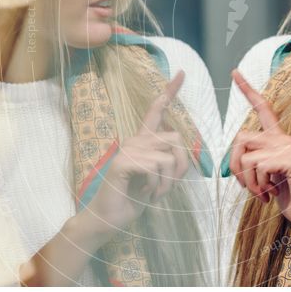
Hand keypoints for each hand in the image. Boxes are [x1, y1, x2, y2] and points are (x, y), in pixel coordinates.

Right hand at [81, 71, 189, 239]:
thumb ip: (172, 163)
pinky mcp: (123, 163)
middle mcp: (135, 140)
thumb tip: (181, 151)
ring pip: (168, 156)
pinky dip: (156, 185)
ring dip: (167, 181)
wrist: (109, 218)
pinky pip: (155, 167)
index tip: (181, 73)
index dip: (170, 92)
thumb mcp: (161, 180)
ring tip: (153, 192)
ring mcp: (128, 150)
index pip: (156, 111)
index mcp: (143, 141)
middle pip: (175, 138)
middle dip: (179, 166)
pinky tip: (144, 193)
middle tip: (165, 186)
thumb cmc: (135, 198)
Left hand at [229, 69, 290, 229]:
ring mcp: (288, 147)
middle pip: (240, 138)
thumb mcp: (266, 178)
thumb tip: (234, 164)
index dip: (248, 90)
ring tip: (263, 192)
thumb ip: (253, 164)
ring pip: (246, 156)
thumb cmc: (290, 196)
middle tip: (247, 187)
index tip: (235, 72)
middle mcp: (283, 138)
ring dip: (249, 181)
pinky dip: (259, 185)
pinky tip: (272, 193)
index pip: (263, 109)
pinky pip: (258, 166)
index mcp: (277, 140)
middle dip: (234, 166)